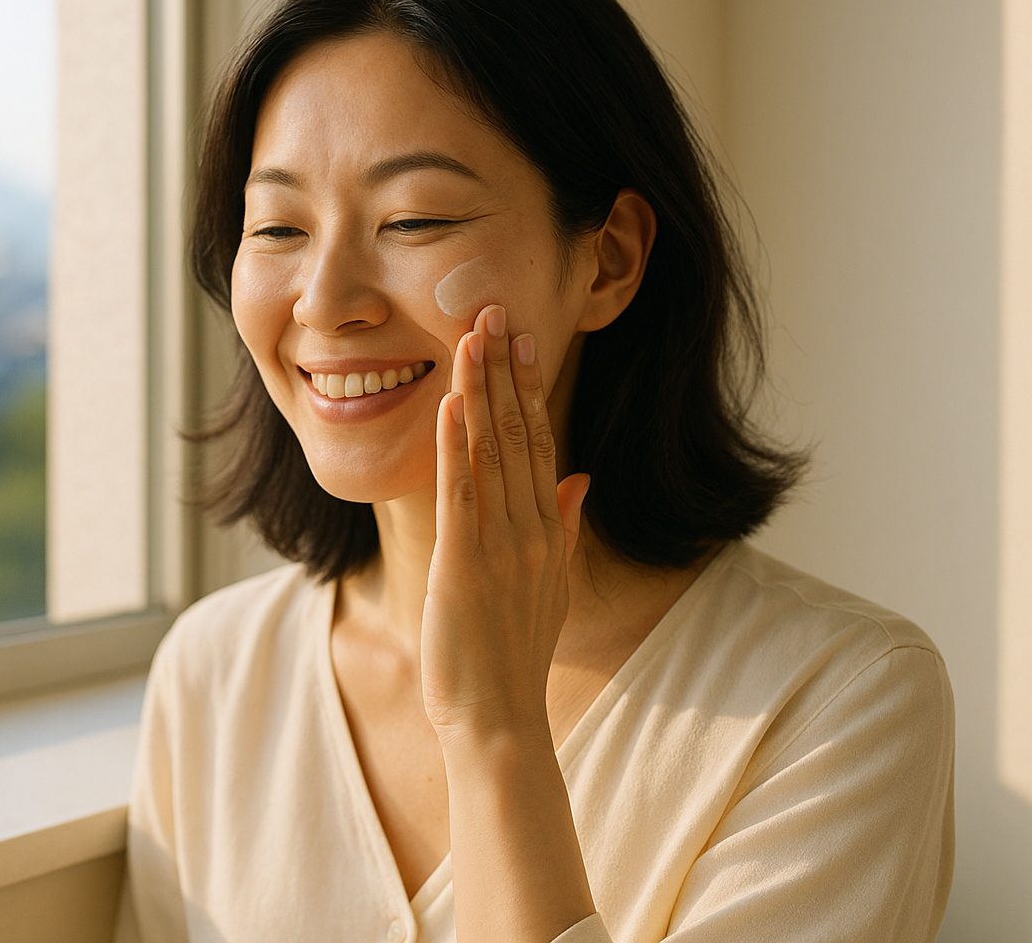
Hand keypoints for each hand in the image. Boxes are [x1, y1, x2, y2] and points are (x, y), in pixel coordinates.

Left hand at [421, 303, 589, 744]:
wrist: (499, 719)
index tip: (520, 339)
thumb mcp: (550, 585)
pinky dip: (456, 447)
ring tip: (472, 336)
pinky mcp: (465, 563)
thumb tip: (580, 478)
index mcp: (546, 530)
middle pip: (519, 433)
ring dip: (481, 390)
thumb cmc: (514, 656)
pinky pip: (462, 493)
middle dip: (505, 370)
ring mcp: (501, 544)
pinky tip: (451, 404)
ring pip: (492, 452)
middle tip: (494, 311)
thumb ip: (564, 526)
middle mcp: (530, 528)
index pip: (540, 442)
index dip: (528, 388)